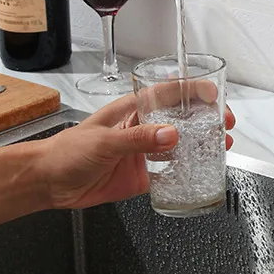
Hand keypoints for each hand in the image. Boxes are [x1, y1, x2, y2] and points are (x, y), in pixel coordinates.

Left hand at [33, 91, 234, 209]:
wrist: (48, 183)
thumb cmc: (67, 151)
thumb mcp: (103, 141)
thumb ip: (137, 139)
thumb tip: (170, 135)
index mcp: (133, 110)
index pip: (169, 93)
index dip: (193, 90)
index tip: (214, 94)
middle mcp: (143, 128)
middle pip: (182, 117)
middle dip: (207, 117)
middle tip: (225, 123)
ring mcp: (145, 151)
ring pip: (182, 143)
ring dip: (203, 143)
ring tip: (222, 145)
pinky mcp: (143, 175)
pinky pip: (172, 171)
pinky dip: (189, 169)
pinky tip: (202, 170)